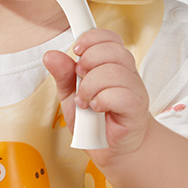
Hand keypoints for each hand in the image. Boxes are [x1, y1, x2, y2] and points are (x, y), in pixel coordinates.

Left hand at [43, 29, 150, 156]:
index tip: (77, 50)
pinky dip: (102, 100)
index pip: (108, 37)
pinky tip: (97, 109)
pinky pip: (121, 94)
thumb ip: (63, 76)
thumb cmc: (95, 122)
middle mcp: (126, 72)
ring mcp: (134, 89)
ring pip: (114, 72)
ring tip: (85, 102)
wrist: (112, 150)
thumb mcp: (71, 97)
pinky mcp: (137, 107)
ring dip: (91, 87)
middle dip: (88, 62)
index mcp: (112, 64)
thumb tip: (51, 55)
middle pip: (111, 50)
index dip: (92, 37)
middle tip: (80, 81)